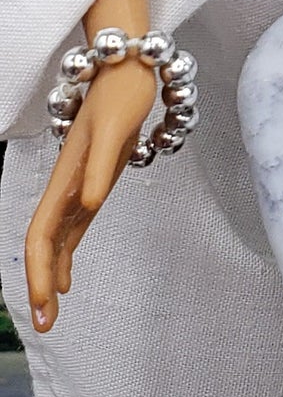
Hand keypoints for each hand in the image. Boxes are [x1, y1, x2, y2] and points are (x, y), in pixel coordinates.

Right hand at [24, 58, 157, 331]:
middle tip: (45, 326)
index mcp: (65, 178)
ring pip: (56, 242)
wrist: (128, 70)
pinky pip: (71, 230)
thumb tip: (87, 206)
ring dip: (51, 278)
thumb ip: (98, 168)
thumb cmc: (121, 95)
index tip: (44, 301)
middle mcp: (66, 187)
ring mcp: (77, 188)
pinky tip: (68, 280)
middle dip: (40, 285)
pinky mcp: (92, 184)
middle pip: (44, 244)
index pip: (42, 234)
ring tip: (51, 316)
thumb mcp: (115, 129)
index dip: (39, 269)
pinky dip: (66, 257)